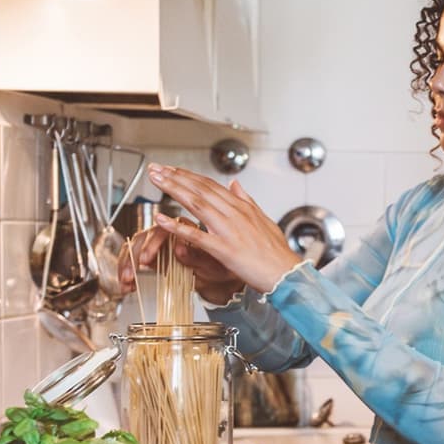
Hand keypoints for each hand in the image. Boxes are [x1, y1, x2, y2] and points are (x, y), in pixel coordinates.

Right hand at [113, 224, 245, 304]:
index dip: (152, 245)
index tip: (146, 261)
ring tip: (127, 281)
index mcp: (186, 228)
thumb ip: (196, 257)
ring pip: (135, 247)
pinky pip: (135, 261)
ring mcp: (161, 245)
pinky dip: (129, 272)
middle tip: (132, 274)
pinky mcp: (154, 258)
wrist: (225, 278)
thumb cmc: (222, 267)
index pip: (162, 230)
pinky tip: (127, 284)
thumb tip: (180, 249)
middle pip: (143, 237)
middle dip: (134, 257)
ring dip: (127, 265)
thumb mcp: (214, 265)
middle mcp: (171, 233)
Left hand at [141, 164, 300, 296]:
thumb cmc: (277, 253)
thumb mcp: (264, 220)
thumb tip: (235, 184)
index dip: (188, 175)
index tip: (171, 169)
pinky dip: (178, 227)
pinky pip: (196, 236)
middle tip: (155, 169)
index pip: (210, 185)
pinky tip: (162, 219)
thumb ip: (247, 201)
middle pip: (200, 189)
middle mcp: (234, 214)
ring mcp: (228, 231)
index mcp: (242, 208)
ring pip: (196, 204)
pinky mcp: (224, 249)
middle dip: (175, 177)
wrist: (287, 274)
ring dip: (173, 190)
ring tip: (156, 181)